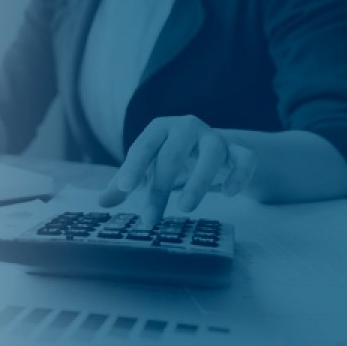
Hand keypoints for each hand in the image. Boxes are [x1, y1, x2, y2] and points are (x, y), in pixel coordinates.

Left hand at [99, 116, 256, 224]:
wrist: (208, 150)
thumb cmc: (168, 159)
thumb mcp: (145, 169)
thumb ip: (124, 183)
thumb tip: (102, 202)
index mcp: (160, 128)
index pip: (144, 146)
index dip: (134, 166)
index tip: (125, 189)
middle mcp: (187, 127)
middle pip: (174, 153)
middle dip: (161, 187)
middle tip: (151, 218)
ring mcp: (215, 137)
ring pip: (212, 152)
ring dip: (199, 181)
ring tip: (185, 208)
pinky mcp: (238, 150)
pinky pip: (244, 158)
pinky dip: (239, 174)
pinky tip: (228, 194)